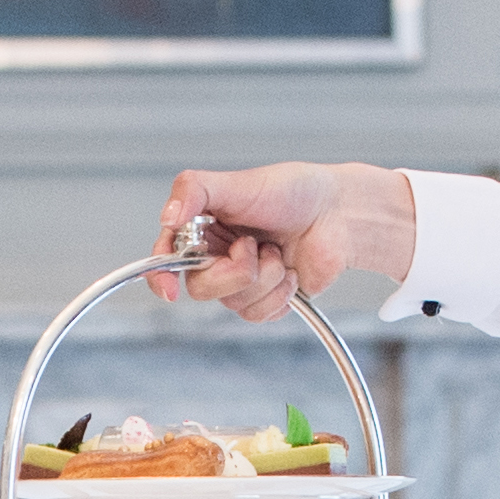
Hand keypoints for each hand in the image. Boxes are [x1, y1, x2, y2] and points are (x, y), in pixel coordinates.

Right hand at [147, 162, 419, 320]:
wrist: (338, 213)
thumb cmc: (292, 192)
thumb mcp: (238, 182)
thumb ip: (195, 191)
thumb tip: (167, 218)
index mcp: (201, 230)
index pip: (166, 258)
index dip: (160, 276)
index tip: (169, 289)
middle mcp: (216, 258)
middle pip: (201, 288)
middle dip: (234, 270)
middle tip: (254, 245)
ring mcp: (241, 283)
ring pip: (234, 304)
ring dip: (265, 277)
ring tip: (278, 251)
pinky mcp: (267, 301)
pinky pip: (260, 316)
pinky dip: (280, 293)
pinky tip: (290, 271)